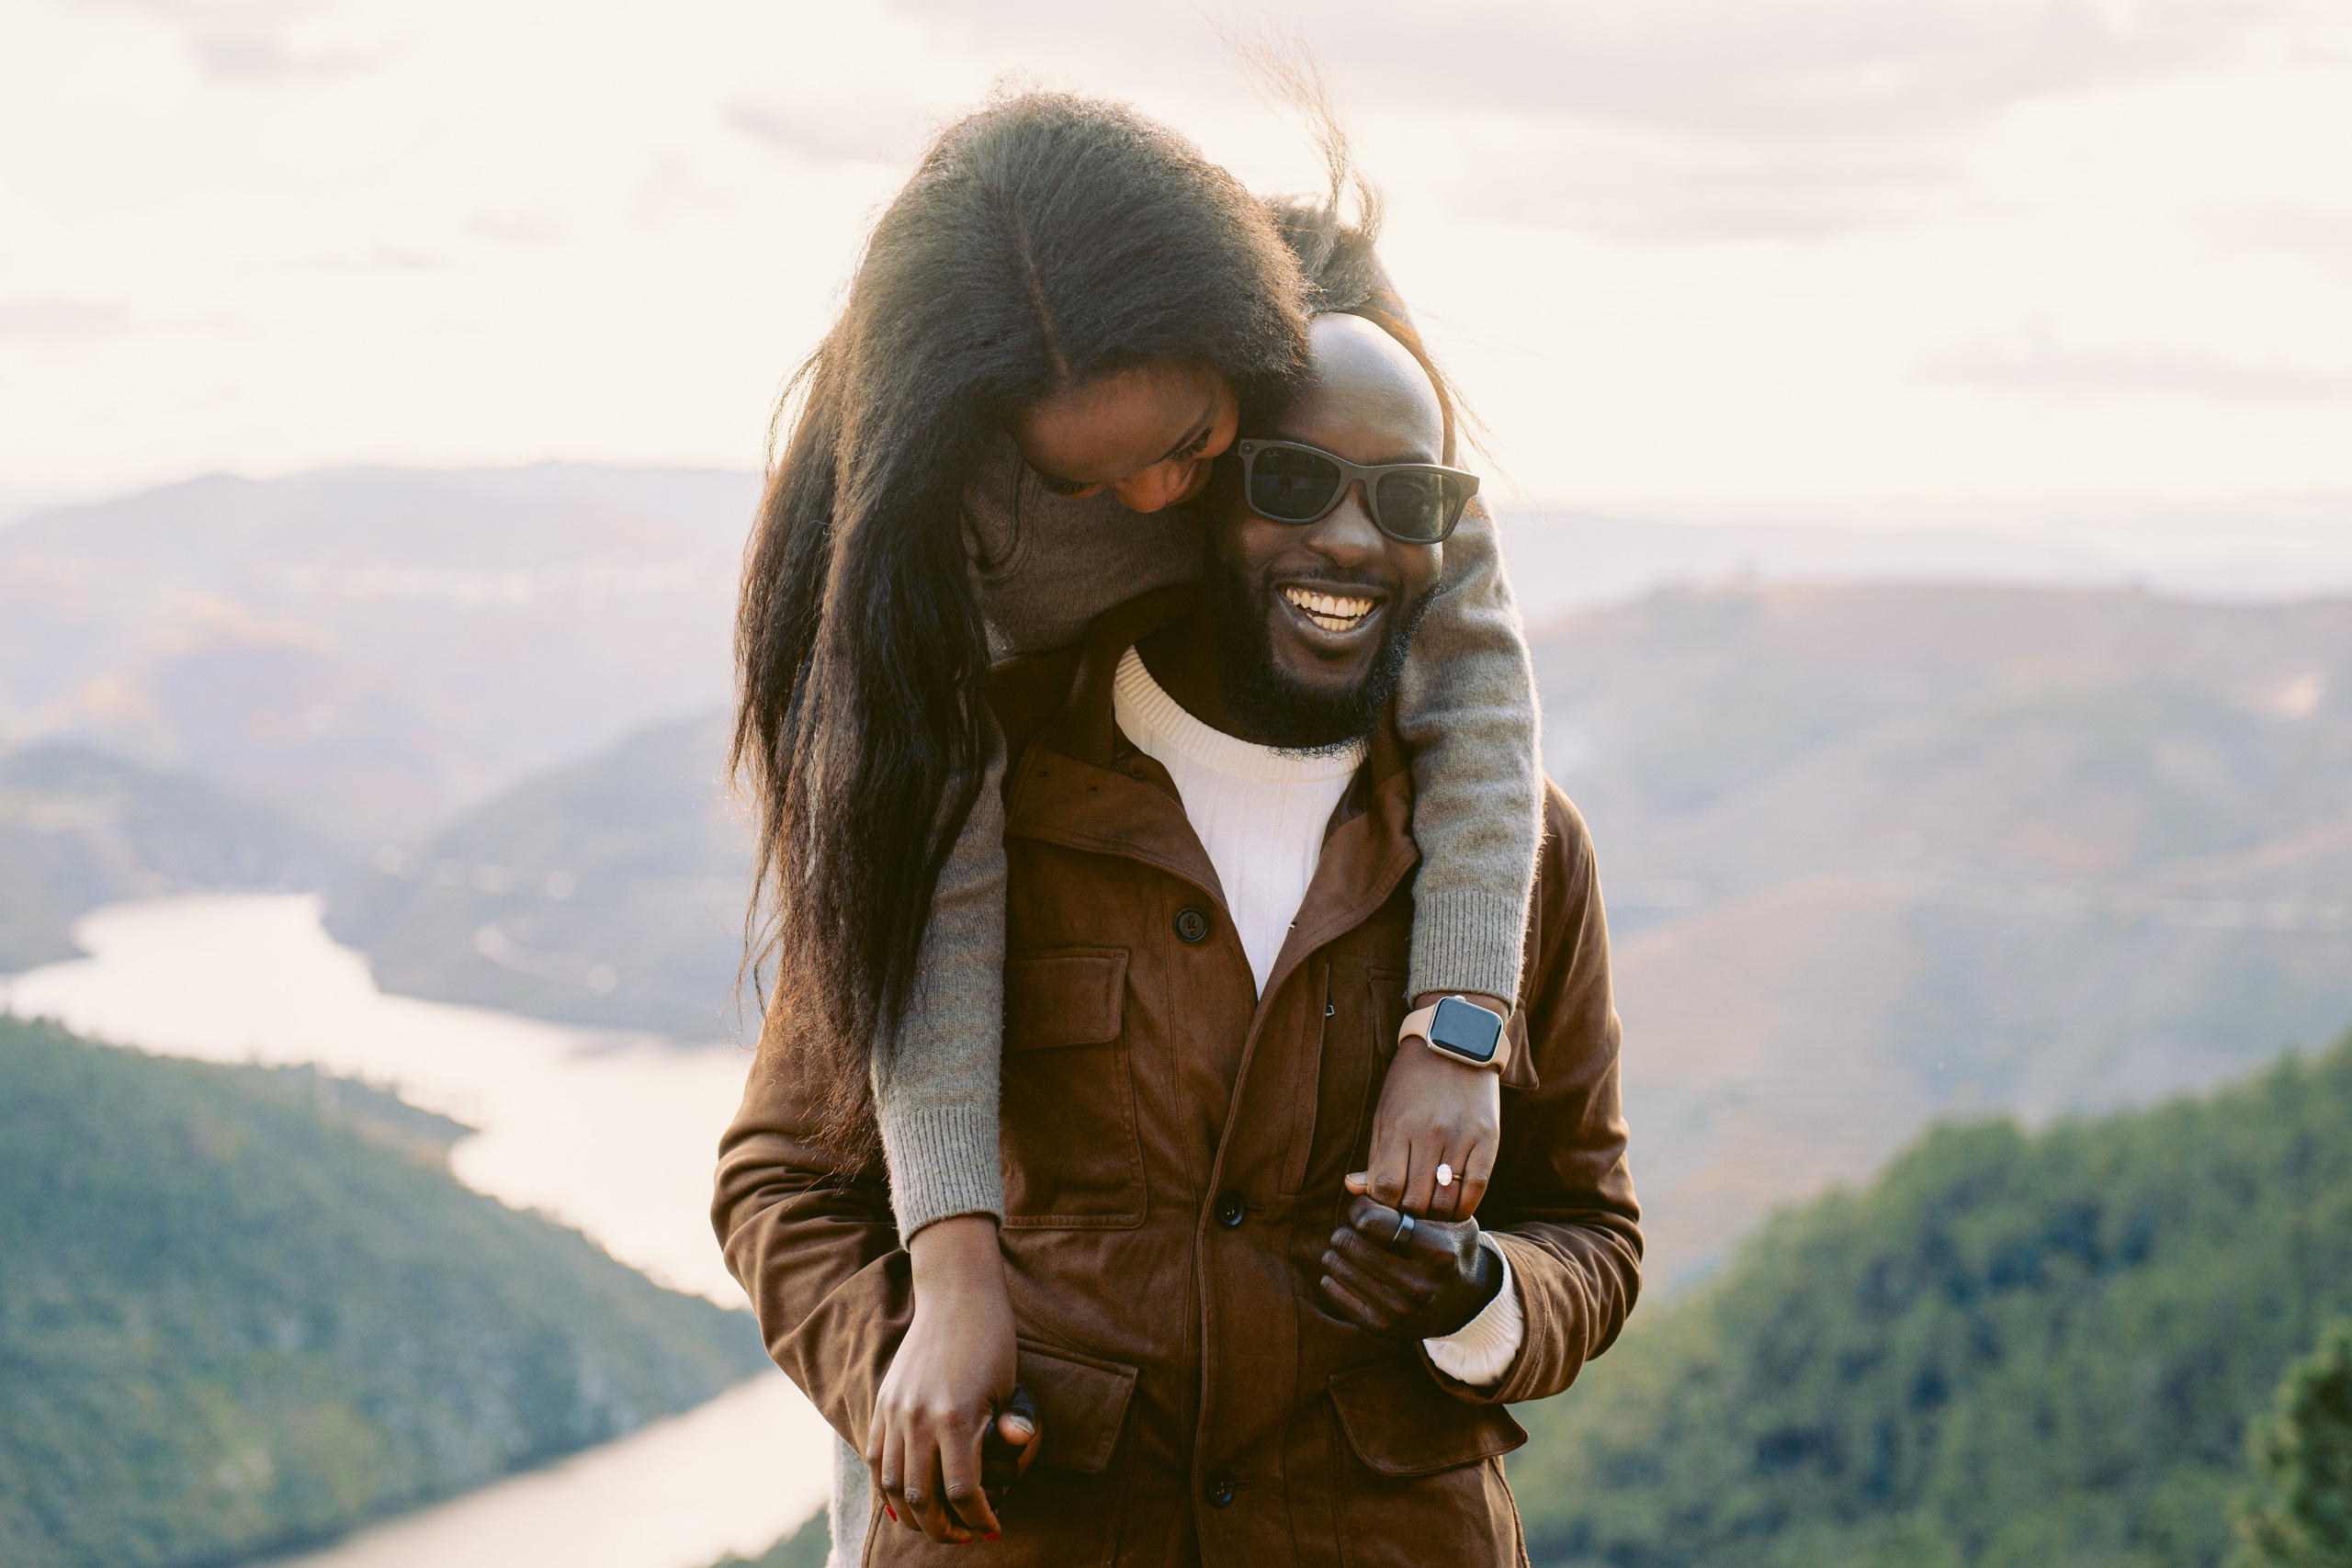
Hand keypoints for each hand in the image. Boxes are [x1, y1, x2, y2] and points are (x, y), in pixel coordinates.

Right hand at [868, 1216, 1040, 1542]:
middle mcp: (918, 1419)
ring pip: (890, 1485)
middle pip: (921, 1499)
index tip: (992, 1527)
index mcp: (956, 1418)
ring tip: (932, 1523)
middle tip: (962, 1536)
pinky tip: (903, 1500)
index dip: (978, 1520)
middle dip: (942, 1528)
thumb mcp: (1010, 1388)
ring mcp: (895, 1411)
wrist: (955, 1294)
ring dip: (911, 1514)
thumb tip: (1015, 1452)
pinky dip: (886, 1487)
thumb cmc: (992, 1341)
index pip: (962, 1493)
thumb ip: (1010, 1427)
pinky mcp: (882, 1402)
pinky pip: (874, 1457)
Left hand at [1318, 1190, 1502, 1340]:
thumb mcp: (1444, 1216)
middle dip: (1349, 1229)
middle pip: (1349, 1242)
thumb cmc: (1448, 1246)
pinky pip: (1331, 1289)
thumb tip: (1349, 1182)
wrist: (1464, 1303)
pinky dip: (1335, 1275)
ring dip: (1339, 1251)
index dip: (1361, 1208)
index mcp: (1437, 1252)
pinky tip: (1353, 1270)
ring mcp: (1398, 1310)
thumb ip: (1403, 1196)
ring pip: (1336, 1264)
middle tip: (1360, 1230)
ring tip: (1356, 1248)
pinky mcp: (1379, 1328)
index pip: (1370, 1221)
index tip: (1367, 1209)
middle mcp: (1419, 1285)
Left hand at [1360, 991, 1505, 1220]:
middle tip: (1406, 1217)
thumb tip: (1353, 1189)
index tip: (1382, 1211)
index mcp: (1399, 1126)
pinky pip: (1476, 1189)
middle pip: (1416, 1201)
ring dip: (1435, 1217)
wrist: (1455, 1042)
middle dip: (1407, 1217)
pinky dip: (1463, 1208)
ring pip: (1446, 1202)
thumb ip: (1374, 1155)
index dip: (1381, 1209)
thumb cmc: (1411, 1082)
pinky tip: (1453, 1208)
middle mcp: (1431, 1133)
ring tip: (1429, 1214)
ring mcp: (1462, 1137)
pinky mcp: (1488, 1139)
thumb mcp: (1384, 1112)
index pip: (1385, 1188)